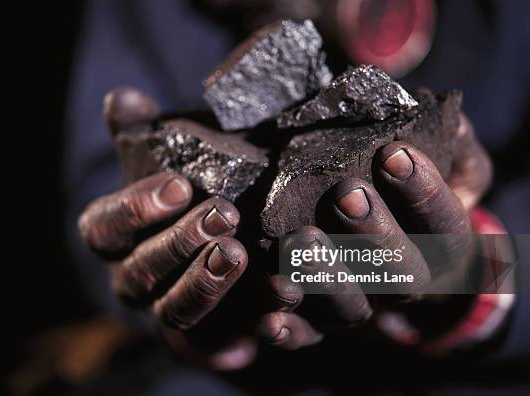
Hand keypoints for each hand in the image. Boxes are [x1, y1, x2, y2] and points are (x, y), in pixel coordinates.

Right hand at [78, 87, 255, 369]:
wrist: (222, 236)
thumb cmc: (190, 190)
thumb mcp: (169, 156)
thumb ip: (144, 132)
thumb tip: (122, 98)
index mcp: (114, 237)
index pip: (104, 226)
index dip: (136, 208)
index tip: (180, 185)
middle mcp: (132, 277)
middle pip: (141, 269)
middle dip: (181, 242)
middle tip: (225, 214)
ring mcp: (164, 309)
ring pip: (174, 309)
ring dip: (205, 283)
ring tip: (239, 255)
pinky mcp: (202, 336)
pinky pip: (215, 338)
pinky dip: (241, 323)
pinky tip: (273, 294)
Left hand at [259, 113, 494, 349]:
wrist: (389, 248)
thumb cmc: (410, 193)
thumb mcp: (443, 163)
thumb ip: (449, 140)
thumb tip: (445, 115)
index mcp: (443, 247)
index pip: (446, 228)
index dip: (424, 194)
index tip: (394, 153)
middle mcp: (405, 286)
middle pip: (402, 275)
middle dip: (376, 233)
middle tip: (348, 193)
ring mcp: (363, 308)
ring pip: (353, 308)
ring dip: (328, 278)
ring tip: (303, 242)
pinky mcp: (321, 323)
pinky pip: (305, 336)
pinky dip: (287, 329)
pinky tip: (266, 315)